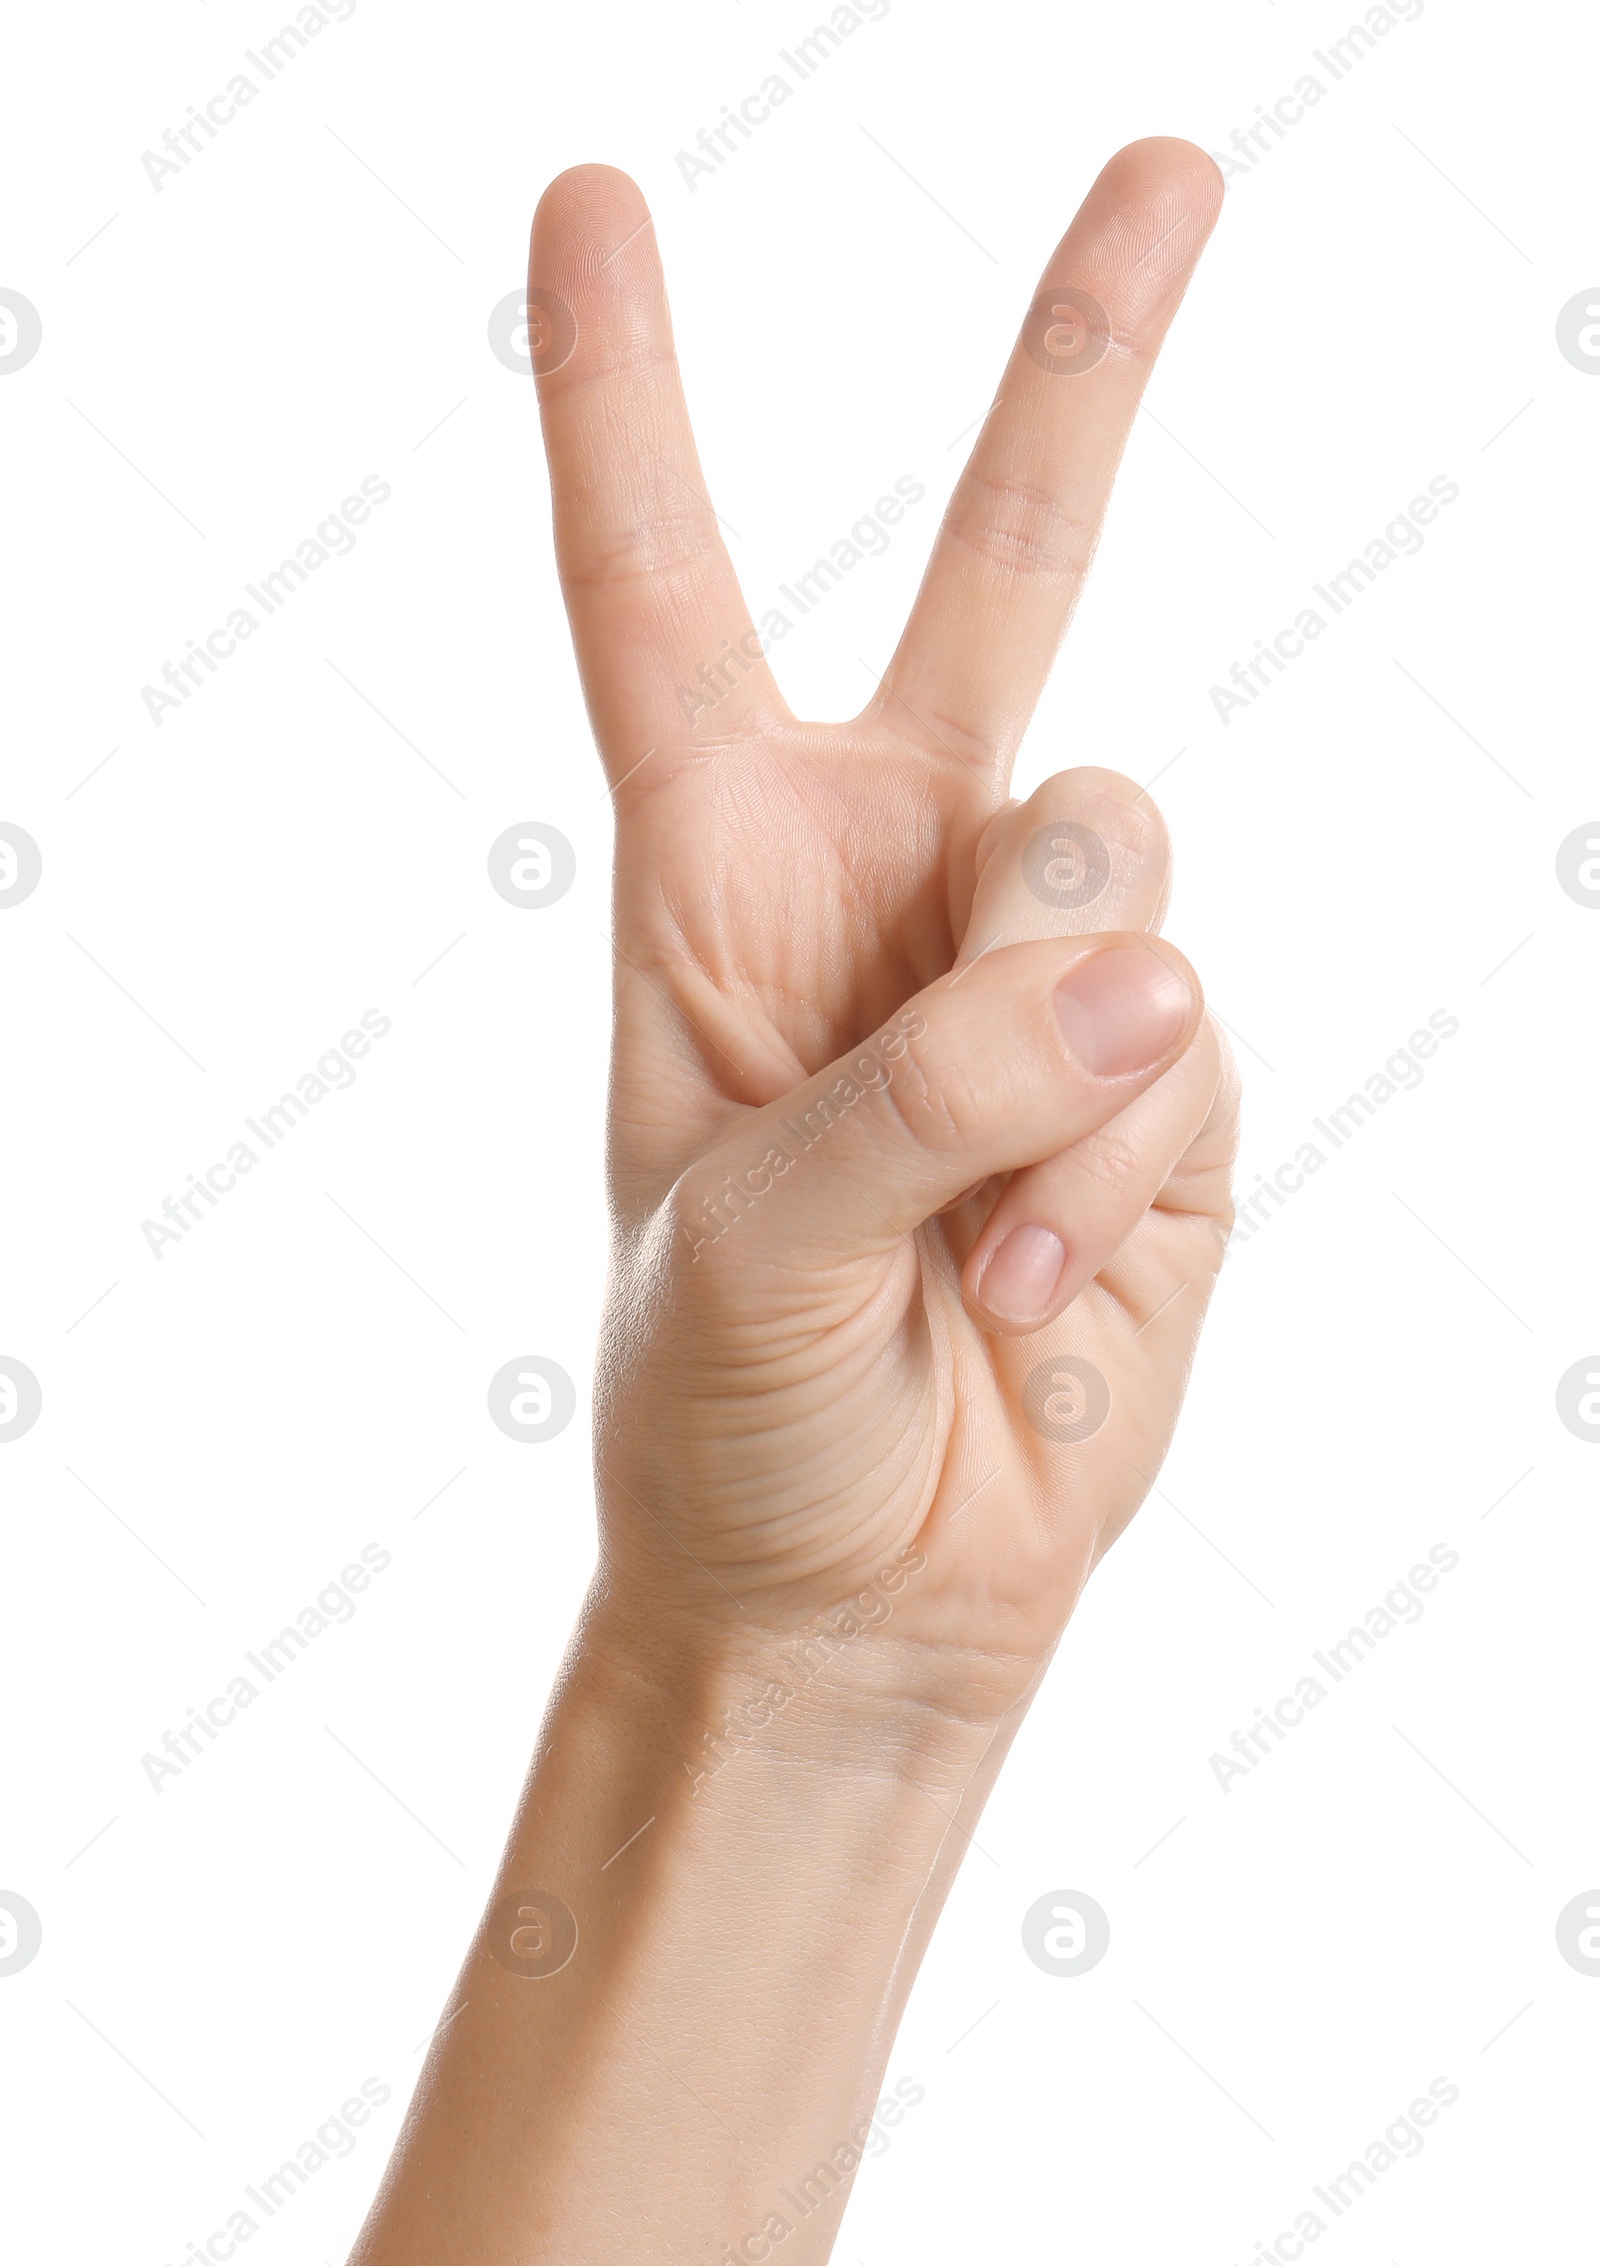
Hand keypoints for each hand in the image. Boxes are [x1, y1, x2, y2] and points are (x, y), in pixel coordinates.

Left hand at [533, 140, 1237, 1718]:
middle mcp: (891, 876)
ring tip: (980, 1248)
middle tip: (1172, 166)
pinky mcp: (1167, 1075)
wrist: (866, 1586)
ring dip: (1061, 1051)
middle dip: (1084, 365)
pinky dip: (1120, 1172)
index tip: (590, 206)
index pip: (655, 594)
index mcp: (718, 874)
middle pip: (1006, 565)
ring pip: (1121, 839)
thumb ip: (916, 1092)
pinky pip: (1192, 1033)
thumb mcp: (748, 1251)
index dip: (621, 400)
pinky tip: (1040, 1289)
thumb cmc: (735, 1416)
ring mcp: (1044, 966)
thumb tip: (1138, 971)